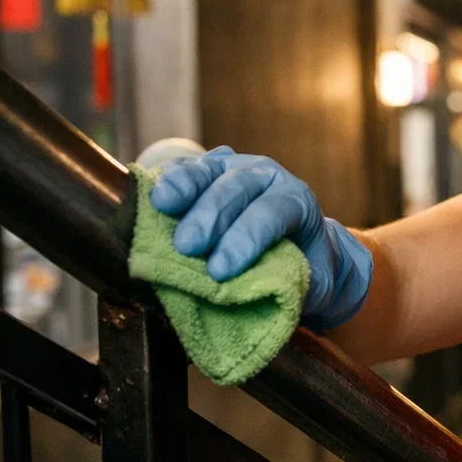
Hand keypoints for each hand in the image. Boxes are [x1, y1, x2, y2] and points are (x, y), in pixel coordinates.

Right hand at [149, 145, 373, 330]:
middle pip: (237, 188)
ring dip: (184, 187)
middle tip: (187, 247)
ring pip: (209, 169)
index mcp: (296, 201)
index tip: (221, 270)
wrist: (303, 247)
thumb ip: (292, 285)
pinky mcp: (206, 169)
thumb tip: (258, 294)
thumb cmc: (305, 267)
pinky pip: (184, 168)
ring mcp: (234, 167)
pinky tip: (150, 192)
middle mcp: (266, 176)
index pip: (272, 213)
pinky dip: (167, 178)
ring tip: (161, 206)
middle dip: (210, 217)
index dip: (246, 239)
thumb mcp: (310, 282)